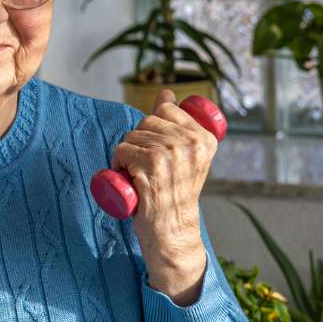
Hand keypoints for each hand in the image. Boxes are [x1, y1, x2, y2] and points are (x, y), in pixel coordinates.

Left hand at [111, 89, 216, 304]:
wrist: (172, 229)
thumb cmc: (174, 192)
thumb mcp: (182, 156)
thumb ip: (176, 122)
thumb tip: (165, 92)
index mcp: (205, 138)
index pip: (166, 109)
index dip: (153, 127)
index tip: (157, 149)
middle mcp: (192, 143)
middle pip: (146, 121)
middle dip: (137, 140)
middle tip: (144, 166)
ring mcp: (172, 153)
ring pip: (131, 135)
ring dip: (126, 154)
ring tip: (138, 174)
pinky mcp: (152, 165)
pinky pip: (122, 149)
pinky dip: (117, 162)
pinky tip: (128, 178)